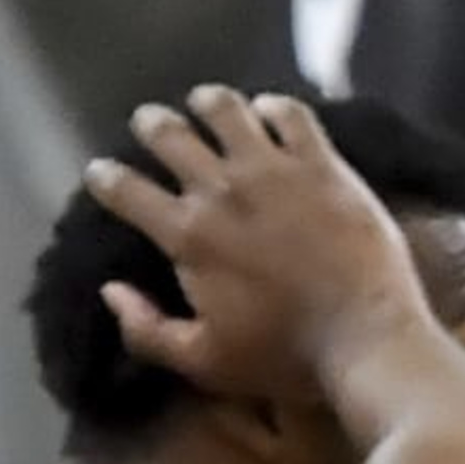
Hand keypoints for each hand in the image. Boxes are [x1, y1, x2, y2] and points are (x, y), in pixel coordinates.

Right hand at [80, 84, 435, 399]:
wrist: (365, 338)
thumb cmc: (282, 358)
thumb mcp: (203, 361)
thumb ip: (146, 329)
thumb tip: (111, 290)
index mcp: (188, 236)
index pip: (129, 193)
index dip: (106, 178)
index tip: (99, 172)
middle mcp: (222, 189)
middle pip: (172, 136)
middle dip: (152, 125)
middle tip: (148, 122)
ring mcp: (275, 169)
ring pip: (227, 110)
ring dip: (208, 103)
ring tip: (203, 101)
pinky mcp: (323, 163)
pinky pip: (291, 114)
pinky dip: (273, 107)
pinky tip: (270, 111)